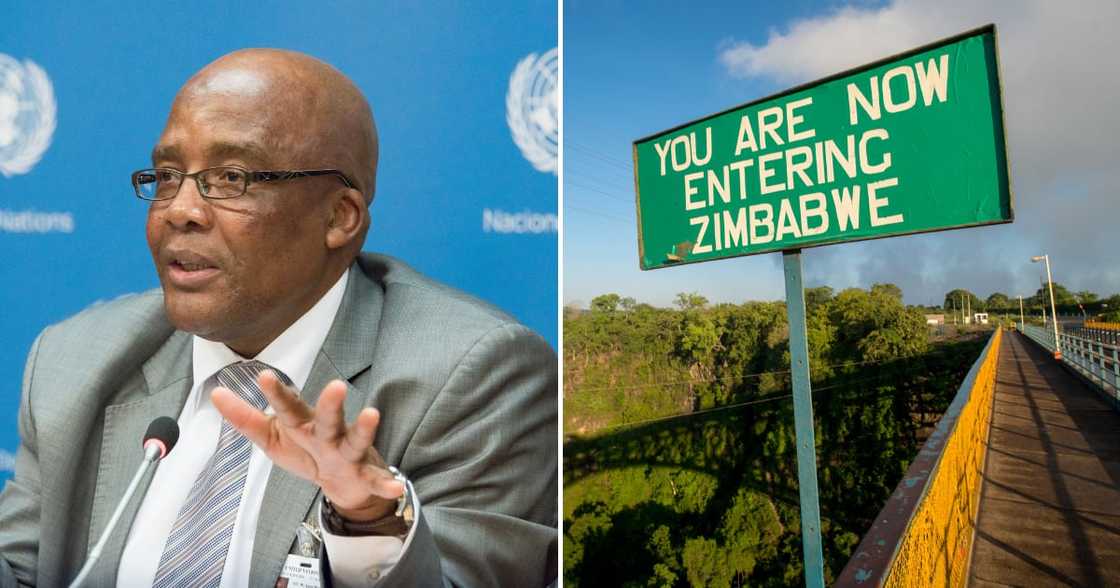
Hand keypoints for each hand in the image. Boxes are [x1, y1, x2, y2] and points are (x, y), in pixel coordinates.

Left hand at [211, 370, 404, 521]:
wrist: (343, 481)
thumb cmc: (305, 451)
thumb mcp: (272, 437)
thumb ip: (245, 418)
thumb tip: (215, 392)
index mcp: (304, 425)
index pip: (289, 408)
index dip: (277, 394)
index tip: (262, 376)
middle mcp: (328, 434)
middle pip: (328, 418)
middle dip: (331, 404)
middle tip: (335, 386)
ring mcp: (349, 453)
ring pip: (356, 441)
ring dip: (365, 429)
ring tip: (372, 414)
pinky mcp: (365, 474)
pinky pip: (376, 480)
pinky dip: (387, 483)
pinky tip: (397, 486)